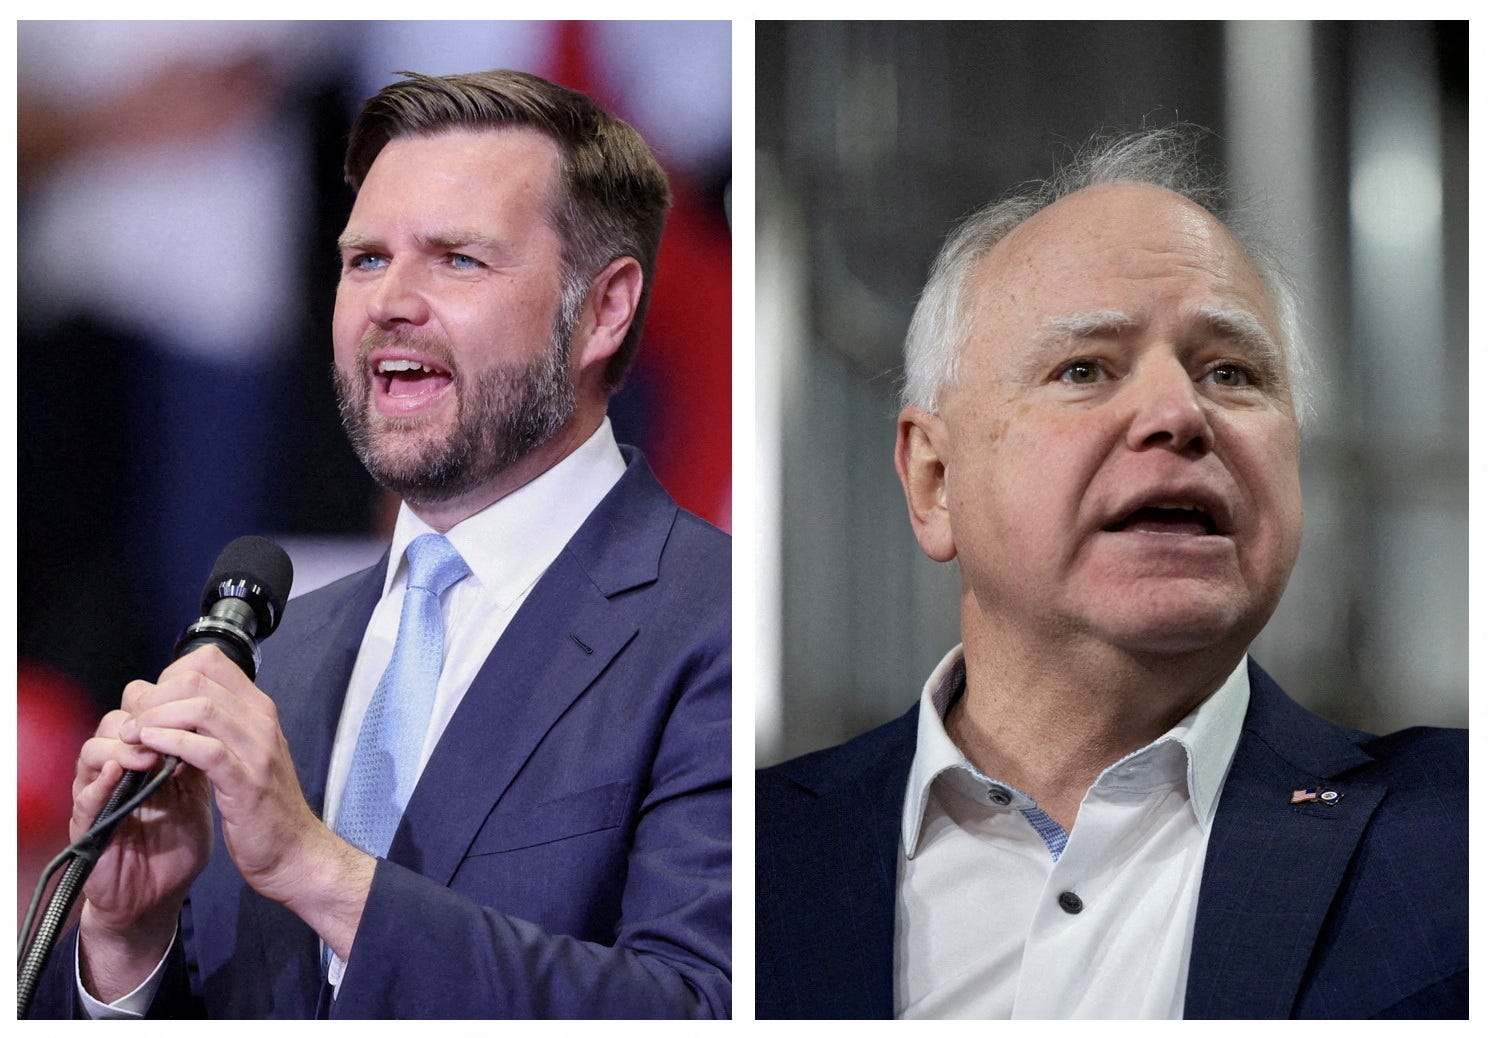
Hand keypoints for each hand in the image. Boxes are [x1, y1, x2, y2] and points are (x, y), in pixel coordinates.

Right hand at [72, 705, 211, 999]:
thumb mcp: (200, 795)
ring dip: (124, 746)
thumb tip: (226, 718)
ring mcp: (100, 795)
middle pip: (119, 720)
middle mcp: (120, 769)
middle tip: (172, 727)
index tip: (198, 708)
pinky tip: (119, 773)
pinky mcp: (87, 827)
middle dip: (145, 718)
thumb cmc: (179, 844)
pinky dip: (99, 782)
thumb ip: (204, 759)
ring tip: (150, 754)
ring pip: (95, 750)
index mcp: (148, 757)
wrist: (161, 895)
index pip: (145, 709)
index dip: (167, 702)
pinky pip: (83, 797)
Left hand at [123, 646, 374, 957]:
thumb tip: (173, 707)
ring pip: (200, 708)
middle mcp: (262, 721)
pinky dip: (171, 743)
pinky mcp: (247, 782)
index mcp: (259, 710)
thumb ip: (218, 729)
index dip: (168, 676)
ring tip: (133, 737)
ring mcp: (258, 750)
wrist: (295, 853)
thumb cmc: (264, 807)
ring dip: (155, 719)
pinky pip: (205, 749)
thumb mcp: (245, 755)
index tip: (150, 706)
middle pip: (198, 679)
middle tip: (132, 724)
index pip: (209, 661)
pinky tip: (150, 749)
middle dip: (154, 697)